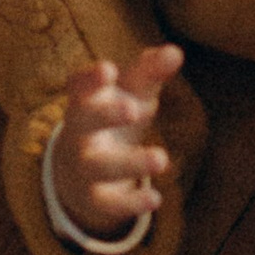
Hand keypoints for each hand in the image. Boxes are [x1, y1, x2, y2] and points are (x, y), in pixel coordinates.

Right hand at [55, 50, 179, 240]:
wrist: (78, 169)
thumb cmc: (112, 116)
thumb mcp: (132, 92)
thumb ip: (151, 72)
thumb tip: (175, 52)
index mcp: (85, 100)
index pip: (80, 85)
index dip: (90, 78)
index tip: (108, 69)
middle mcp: (80, 132)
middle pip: (83, 121)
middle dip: (105, 115)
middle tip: (134, 109)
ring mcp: (85, 166)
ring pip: (99, 166)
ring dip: (130, 163)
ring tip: (162, 159)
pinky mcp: (96, 198)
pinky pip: (109, 202)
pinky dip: (130, 203)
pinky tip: (156, 199)